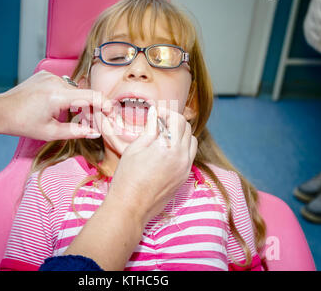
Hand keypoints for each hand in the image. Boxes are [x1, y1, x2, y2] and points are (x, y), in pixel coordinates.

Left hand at [0, 70, 110, 140]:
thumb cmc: (22, 124)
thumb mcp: (50, 132)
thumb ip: (76, 132)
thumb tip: (96, 132)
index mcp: (58, 96)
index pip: (91, 96)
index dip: (104, 104)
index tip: (110, 113)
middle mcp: (55, 81)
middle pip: (83, 93)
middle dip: (89, 107)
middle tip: (90, 122)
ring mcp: (50, 75)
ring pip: (74, 89)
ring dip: (77, 102)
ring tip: (68, 116)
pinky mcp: (45, 74)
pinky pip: (63, 85)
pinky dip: (66, 95)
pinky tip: (56, 106)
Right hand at [105, 106, 197, 223]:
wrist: (131, 207)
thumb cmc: (127, 178)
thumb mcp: (134, 149)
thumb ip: (150, 130)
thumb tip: (155, 114)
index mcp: (169, 147)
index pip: (178, 120)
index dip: (167, 113)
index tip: (157, 114)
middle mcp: (182, 157)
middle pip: (187, 129)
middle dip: (175, 122)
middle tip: (159, 123)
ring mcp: (185, 169)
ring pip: (192, 142)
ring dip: (181, 135)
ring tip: (164, 137)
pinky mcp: (184, 178)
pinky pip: (189, 156)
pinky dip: (182, 148)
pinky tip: (165, 152)